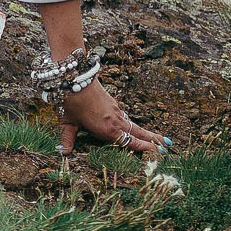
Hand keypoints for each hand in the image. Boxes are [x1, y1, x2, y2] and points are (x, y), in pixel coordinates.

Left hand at [56, 79, 170, 156]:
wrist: (74, 77)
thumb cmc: (70, 101)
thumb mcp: (67, 122)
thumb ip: (67, 139)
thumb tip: (63, 152)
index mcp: (107, 130)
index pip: (129, 142)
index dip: (144, 148)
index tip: (157, 153)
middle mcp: (115, 121)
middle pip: (138, 133)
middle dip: (154, 140)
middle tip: (168, 147)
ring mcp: (116, 111)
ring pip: (134, 125)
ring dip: (147, 132)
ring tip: (161, 139)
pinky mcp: (113, 103)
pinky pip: (127, 117)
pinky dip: (134, 124)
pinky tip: (134, 128)